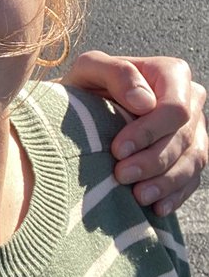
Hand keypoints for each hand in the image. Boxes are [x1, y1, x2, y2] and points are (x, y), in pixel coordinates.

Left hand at [63, 51, 206, 214]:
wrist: (81, 110)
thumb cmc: (86, 85)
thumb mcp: (89, 68)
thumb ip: (115, 72)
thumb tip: (145, 102)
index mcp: (172, 74)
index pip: (175, 109)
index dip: (150, 132)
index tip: (118, 149)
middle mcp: (191, 100)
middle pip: (183, 138)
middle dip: (152, 161)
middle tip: (121, 175)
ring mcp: (194, 130)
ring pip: (192, 161)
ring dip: (165, 183)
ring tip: (138, 196)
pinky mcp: (189, 156)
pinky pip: (191, 179)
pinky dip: (175, 195)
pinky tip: (156, 207)